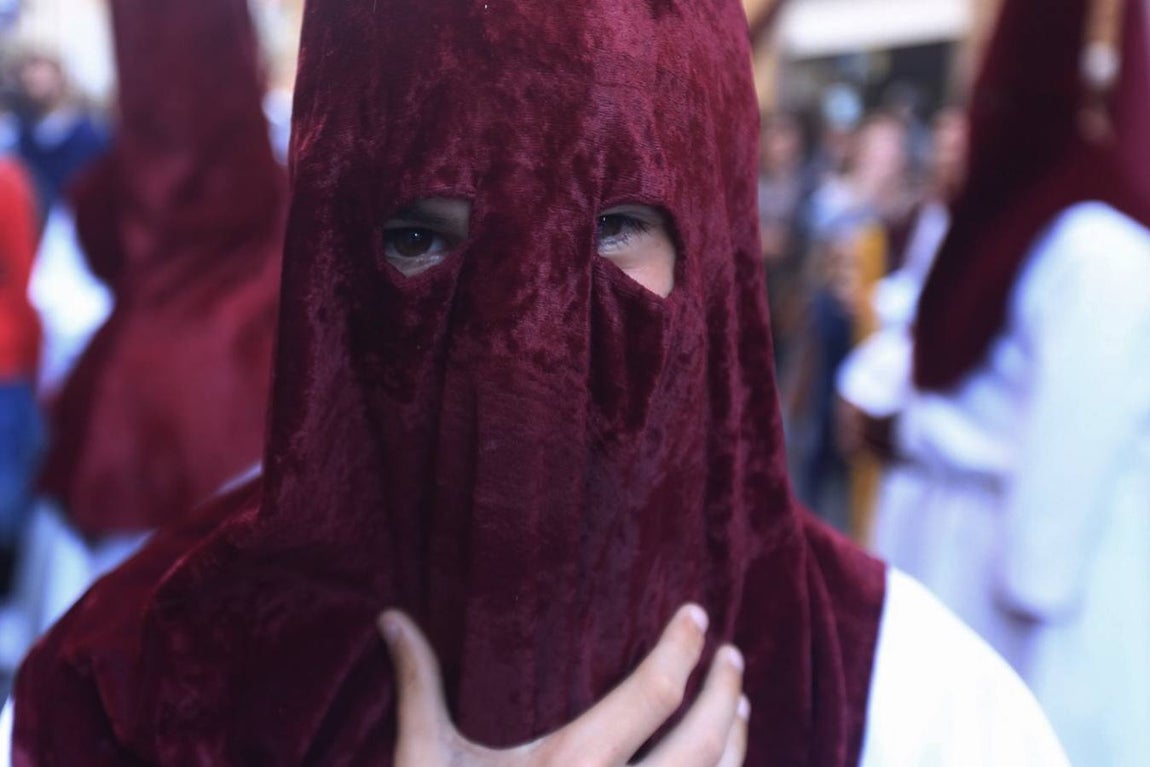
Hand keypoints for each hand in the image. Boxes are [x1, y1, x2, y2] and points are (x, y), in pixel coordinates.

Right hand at [379, 604, 749, 765]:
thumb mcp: (425, 761)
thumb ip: (418, 686)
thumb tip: (391, 617)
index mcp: (574, 766)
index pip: (654, 692)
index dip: (682, 647)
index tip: (697, 615)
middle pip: (703, 741)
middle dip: (725, 692)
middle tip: (732, 656)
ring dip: (735, 745)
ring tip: (739, 708)